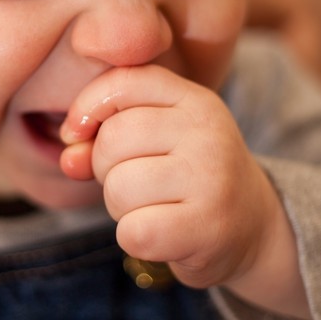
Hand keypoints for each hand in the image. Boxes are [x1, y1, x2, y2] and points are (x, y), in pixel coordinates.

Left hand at [59, 65, 282, 291]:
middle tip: (131, 183)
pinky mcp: (208, 227)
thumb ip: (102, 137)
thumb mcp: (153, 141)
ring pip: (119, 187)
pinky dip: (133, 237)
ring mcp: (212, 179)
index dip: (87, 107)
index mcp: (195, 100)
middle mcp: (208, 132)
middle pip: (114, 139)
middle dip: (104, 168)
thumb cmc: (186, 178)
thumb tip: (69, 155)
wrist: (251, 228)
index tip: (78, 134)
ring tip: (150, 208)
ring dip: (120, 207)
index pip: (123, 81)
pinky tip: (159, 234)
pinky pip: (133, 231)